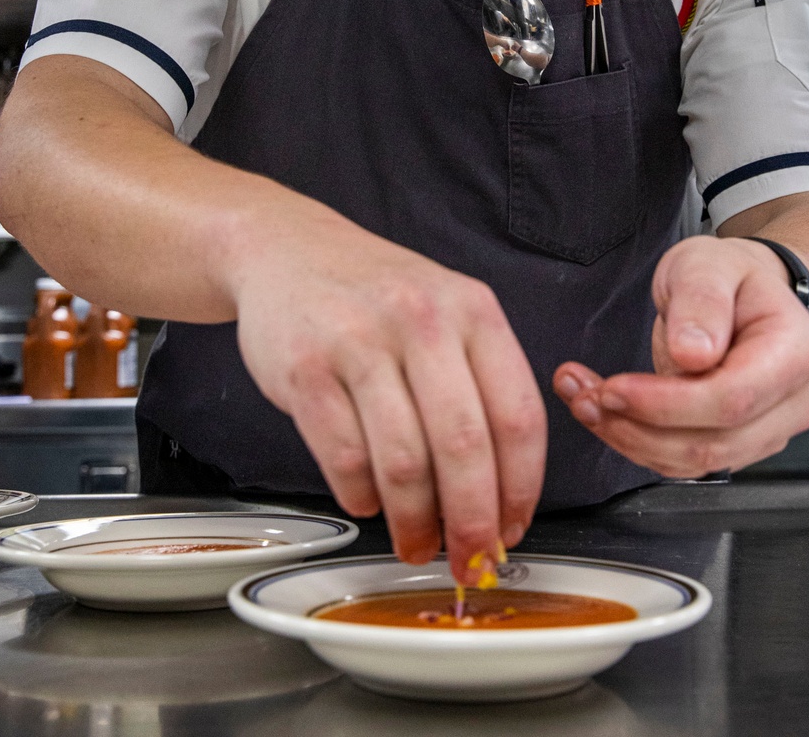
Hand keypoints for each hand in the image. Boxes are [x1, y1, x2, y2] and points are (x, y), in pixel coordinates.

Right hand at [233, 204, 546, 579]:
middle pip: (464, 448)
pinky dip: (360, 495)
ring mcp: (359, 342)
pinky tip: (368, 500)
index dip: (521, 488)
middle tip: (468, 559)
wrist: (287, 249)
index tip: (512, 528)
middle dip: (471, 521)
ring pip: (402, 462)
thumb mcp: (444, 310)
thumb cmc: (375, 295)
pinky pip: (343, 457)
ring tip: (415, 543)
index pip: (518, 415)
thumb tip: (500, 496)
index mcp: (472, 310)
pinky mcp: (306, 368)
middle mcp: (421, 320)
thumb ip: (477, 385)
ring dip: (413, 521)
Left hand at [552, 236, 808, 477]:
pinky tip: (604, 411)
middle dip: (637, 427)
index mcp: (795, 350)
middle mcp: (794, 399)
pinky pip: (685, 460)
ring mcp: (770, 429)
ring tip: (583, 397)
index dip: (667, 404)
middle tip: (582, 394)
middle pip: (713, 442)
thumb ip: (700, 301)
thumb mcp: (706, 264)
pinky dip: (637, 442)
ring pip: (696, 461)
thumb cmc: (728, 275)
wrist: (743, 293)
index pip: (732, 398)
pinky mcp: (739, 444)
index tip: (614, 388)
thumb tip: (694, 354)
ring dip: (629, 438)